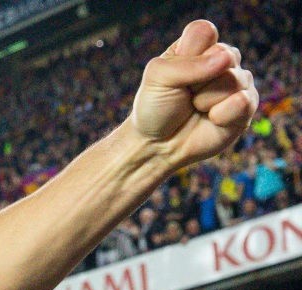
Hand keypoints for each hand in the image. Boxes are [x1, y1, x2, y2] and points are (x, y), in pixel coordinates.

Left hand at [131, 21, 257, 167]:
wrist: (158, 145)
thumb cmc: (155, 108)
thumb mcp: (157, 78)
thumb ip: (187, 64)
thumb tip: (226, 59)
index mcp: (197, 47)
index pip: (204, 32)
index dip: (189, 53)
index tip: (173, 72)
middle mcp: (221, 59)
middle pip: (223, 54)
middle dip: (196, 80)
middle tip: (185, 94)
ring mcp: (237, 81)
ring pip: (233, 79)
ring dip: (206, 99)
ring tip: (196, 107)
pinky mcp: (246, 104)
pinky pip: (244, 101)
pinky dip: (221, 114)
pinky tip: (212, 119)